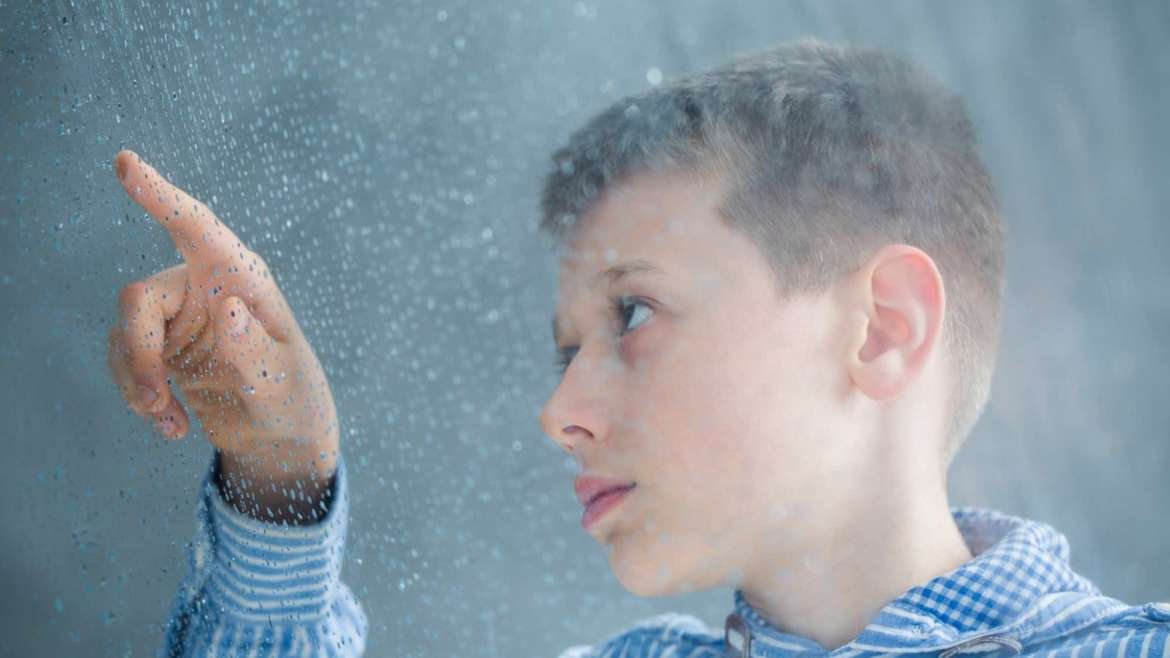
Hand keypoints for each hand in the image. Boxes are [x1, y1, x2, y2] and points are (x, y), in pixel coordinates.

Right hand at [106, 150, 338, 518]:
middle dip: (138, 352)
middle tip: (152, 399)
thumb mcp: (282, 380)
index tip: (126, 163)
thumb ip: (255, 349)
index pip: (198, 228)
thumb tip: (228, 308)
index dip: (161, 196)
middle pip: (140, 296)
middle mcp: (205, 288)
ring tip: (171, 422)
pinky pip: (126, 362)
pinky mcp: (161, 349)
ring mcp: (179, 319)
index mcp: (243, 279)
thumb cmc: (293, 399)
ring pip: (125, 334)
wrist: (281, 439)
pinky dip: (139, 397)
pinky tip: (173, 426)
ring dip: (137, 382)